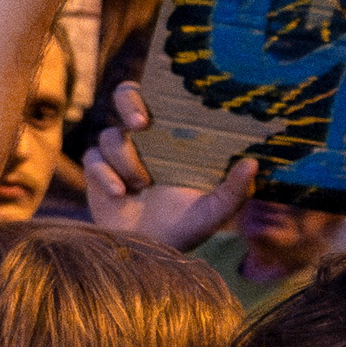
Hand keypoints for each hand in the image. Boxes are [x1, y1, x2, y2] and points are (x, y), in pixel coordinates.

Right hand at [79, 79, 260, 249]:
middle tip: (140, 126)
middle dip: (128, 103)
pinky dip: (103, 175)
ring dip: (125, 160)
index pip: (160, 98)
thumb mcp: (214, 211)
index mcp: (172, 138)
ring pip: (109, 136)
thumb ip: (235, 190)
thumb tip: (253, 163)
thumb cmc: (185, 229)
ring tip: (140, 186)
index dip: (156, 92)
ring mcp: (117, 154)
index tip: (160, 109)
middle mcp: (144, 140)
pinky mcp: (96, 171)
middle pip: (124, 96)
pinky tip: (119, 193)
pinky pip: (92, 159)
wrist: (146, 254)